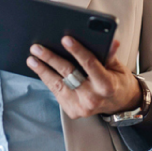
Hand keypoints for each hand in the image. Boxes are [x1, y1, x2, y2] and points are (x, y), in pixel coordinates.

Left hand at [26, 37, 141, 119]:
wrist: (119, 104)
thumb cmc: (116, 81)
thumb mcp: (117, 67)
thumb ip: (109, 55)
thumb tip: (111, 41)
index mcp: (106, 85)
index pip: (90, 64)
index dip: (77, 51)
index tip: (66, 39)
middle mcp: (93, 98)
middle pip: (68, 74)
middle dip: (51, 59)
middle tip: (37, 48)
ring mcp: (81, 107)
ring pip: (57, 84)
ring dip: (42, 70)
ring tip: (31, 59)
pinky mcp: (72, 111)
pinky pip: (56, 92)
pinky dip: (47, 80)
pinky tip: (39, 69)